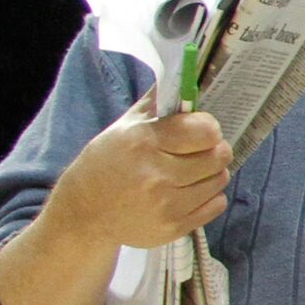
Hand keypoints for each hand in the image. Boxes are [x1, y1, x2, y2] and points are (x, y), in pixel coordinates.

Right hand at [47, 98, 231, 249]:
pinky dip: (209, 197)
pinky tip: (188, 192)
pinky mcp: (173, 227)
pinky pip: (216, 205)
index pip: (206, 130)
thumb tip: (187, 77)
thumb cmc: (107, 163)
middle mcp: (155, 174)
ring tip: (191, 172)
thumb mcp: (124, 127)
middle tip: (200, 151)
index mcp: (143, 142)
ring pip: (220, 180)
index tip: (200, 129)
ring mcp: (165, 205)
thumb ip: (158, 104)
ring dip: (212, 174)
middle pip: (219, 156)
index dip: (208, 128)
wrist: (84, 214)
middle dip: (214, 150)